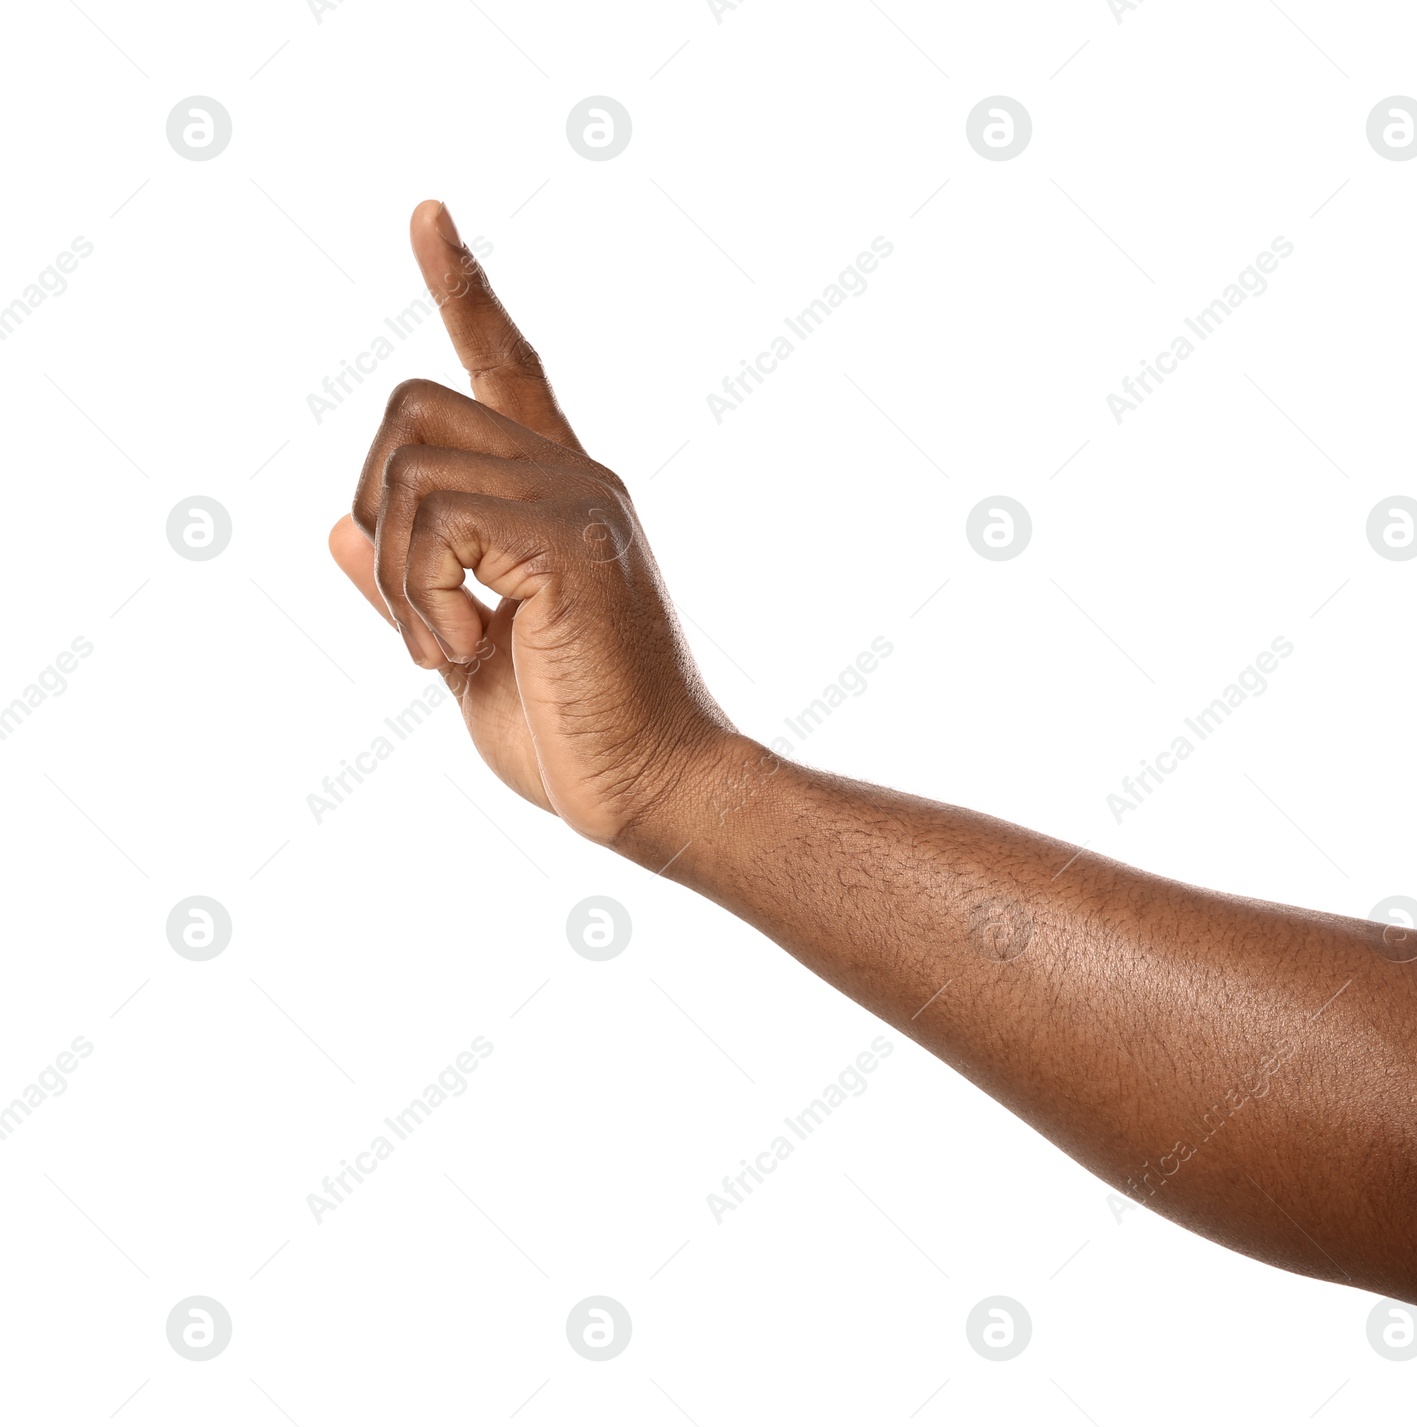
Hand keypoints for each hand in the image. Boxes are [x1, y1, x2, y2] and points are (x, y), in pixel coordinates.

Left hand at [328, 201, 733, 848]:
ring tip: (448, 651)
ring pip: (407, 467)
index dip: (466, 291)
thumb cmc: (578, 738)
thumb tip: (336, 527)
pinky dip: (418, 597)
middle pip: (411, 408)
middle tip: (420, 616)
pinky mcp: (571, 538)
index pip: (509, 367)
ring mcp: (578, 500)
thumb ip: (413, 586)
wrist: (656, 795)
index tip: (428, 216)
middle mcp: (574, 478)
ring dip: (396, 575)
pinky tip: (463, 652)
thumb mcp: (466, 657)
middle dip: (376, 511)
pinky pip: (432, 521)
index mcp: (557, 500)